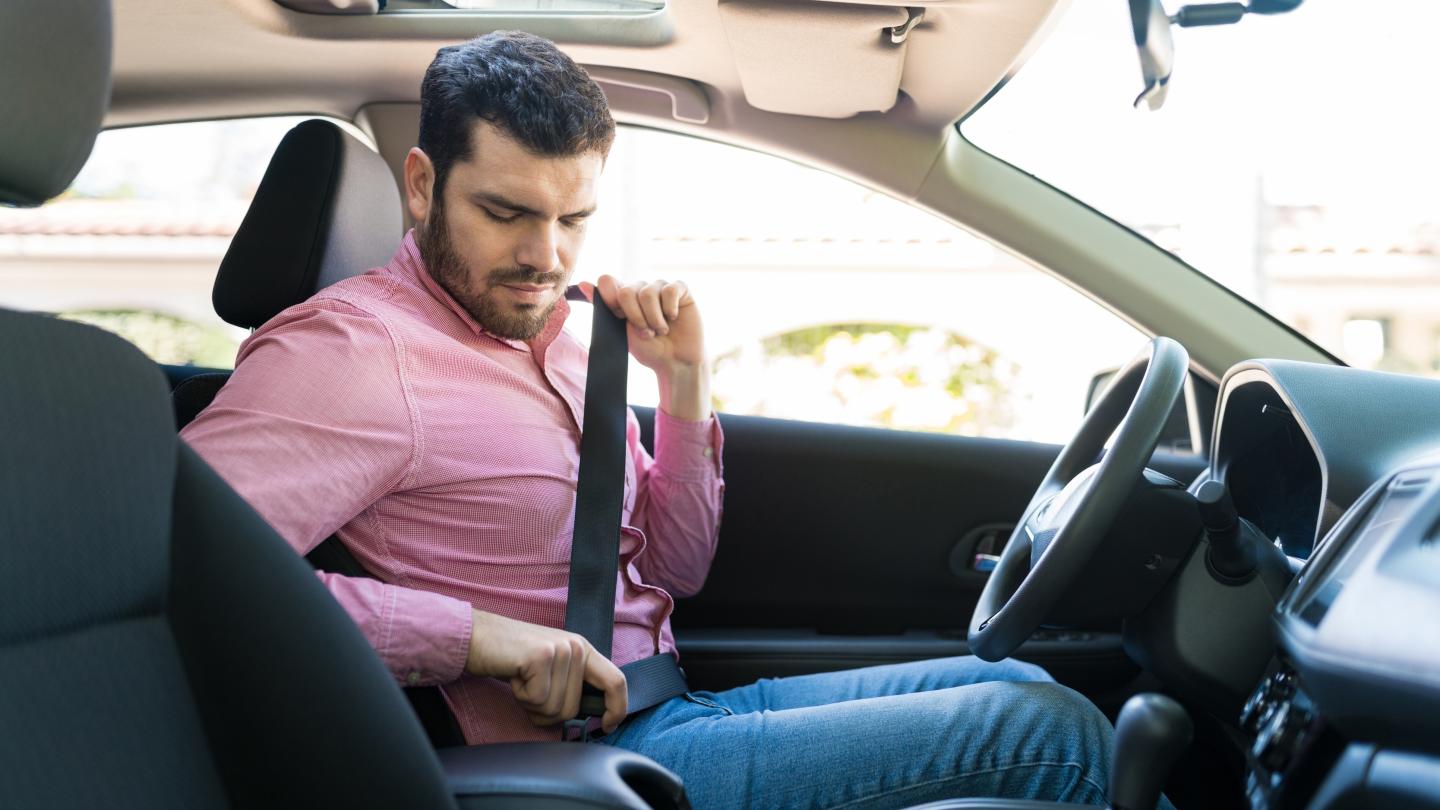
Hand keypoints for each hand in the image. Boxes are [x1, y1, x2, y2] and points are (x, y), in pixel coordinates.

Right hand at [465, 610, 627, 732]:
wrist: (478, 636)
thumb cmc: (512, 658)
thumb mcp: (552, 668)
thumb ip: (573, 685)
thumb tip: (592, 715)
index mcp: (584, 649)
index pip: (617, 681)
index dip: (617, 708)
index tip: (606, 726)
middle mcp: (577, 646)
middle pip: (574, 708)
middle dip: (547, 712)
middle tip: (530, 688)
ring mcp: (560, 649)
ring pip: (555, 708)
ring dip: (532, 705)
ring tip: (522, 679)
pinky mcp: (541, 657)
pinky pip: (537, 700)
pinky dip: (520, 696)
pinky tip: (515, 675)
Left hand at [587, 276, 705, 372]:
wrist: (675, 363)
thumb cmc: (649, 349)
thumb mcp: (619, 331)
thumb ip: (603, 306)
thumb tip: (582, 283)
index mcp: (622, 296)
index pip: (607, 281)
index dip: (611, 301)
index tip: (621, 319)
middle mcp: (640, 288)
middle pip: (627, 291)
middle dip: (636, 318)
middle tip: (646, 333)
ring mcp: (660, 286)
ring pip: (648, 292)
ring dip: (654, 318)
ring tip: (661, 330)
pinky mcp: (680, 289)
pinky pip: (670, 290)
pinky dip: (670, 309)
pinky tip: (674, 319)